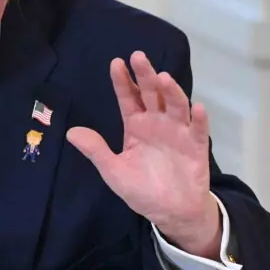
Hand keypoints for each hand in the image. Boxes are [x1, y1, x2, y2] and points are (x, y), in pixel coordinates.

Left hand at [66, 51, 220, 257]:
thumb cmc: (141, 189)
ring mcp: (178, 132)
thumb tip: (70, 132)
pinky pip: (199, 130)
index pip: (128, 97)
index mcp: (136, 125)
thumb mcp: (113, 171)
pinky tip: (197, 108)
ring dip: (171, 91)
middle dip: (145, 75)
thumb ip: (96, 150)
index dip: (122, 81)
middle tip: (138, 56)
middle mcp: (157, 122)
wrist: (170, 212)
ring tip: (164, 78)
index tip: (116, 63)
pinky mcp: (197, 146)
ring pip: (175, 106)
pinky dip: (199, 119)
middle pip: (151, 93)